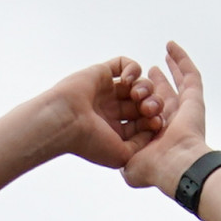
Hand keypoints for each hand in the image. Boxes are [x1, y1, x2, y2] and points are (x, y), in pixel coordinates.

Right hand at [42, 58, 161, 172]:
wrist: (65, 122)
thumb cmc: (89, 143)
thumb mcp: (122, 156)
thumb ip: (141, 145)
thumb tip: (153, 128)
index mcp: (116, 131)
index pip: (144, 123)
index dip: (154, 120)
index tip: (155, 122)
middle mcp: (112, 111)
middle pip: (144, 103)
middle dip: (152, 104)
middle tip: (148, 108)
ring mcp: (107, 92)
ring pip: (138, 84)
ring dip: (145, 87)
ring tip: (136, 95)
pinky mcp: (101, 73)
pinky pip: (123, 64)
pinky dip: (132, 68)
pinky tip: (127, 80)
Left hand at [121, 41, 210, 195]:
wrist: (176, 165)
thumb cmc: (155, 168)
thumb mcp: (128, 166)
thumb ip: (121, 158)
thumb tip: (115, 151)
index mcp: (153, 138)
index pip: (143, 116)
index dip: (135, 103)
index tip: (125, 92)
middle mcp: (169, 124)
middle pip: (159, 99)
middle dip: (150, 87)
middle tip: (144, 74)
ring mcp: (183, 111)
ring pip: (175, 86)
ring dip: (166, 73)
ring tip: (158, 60)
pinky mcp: (193, 100)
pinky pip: (190, 75)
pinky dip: (182, 59)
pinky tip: (171, 46)